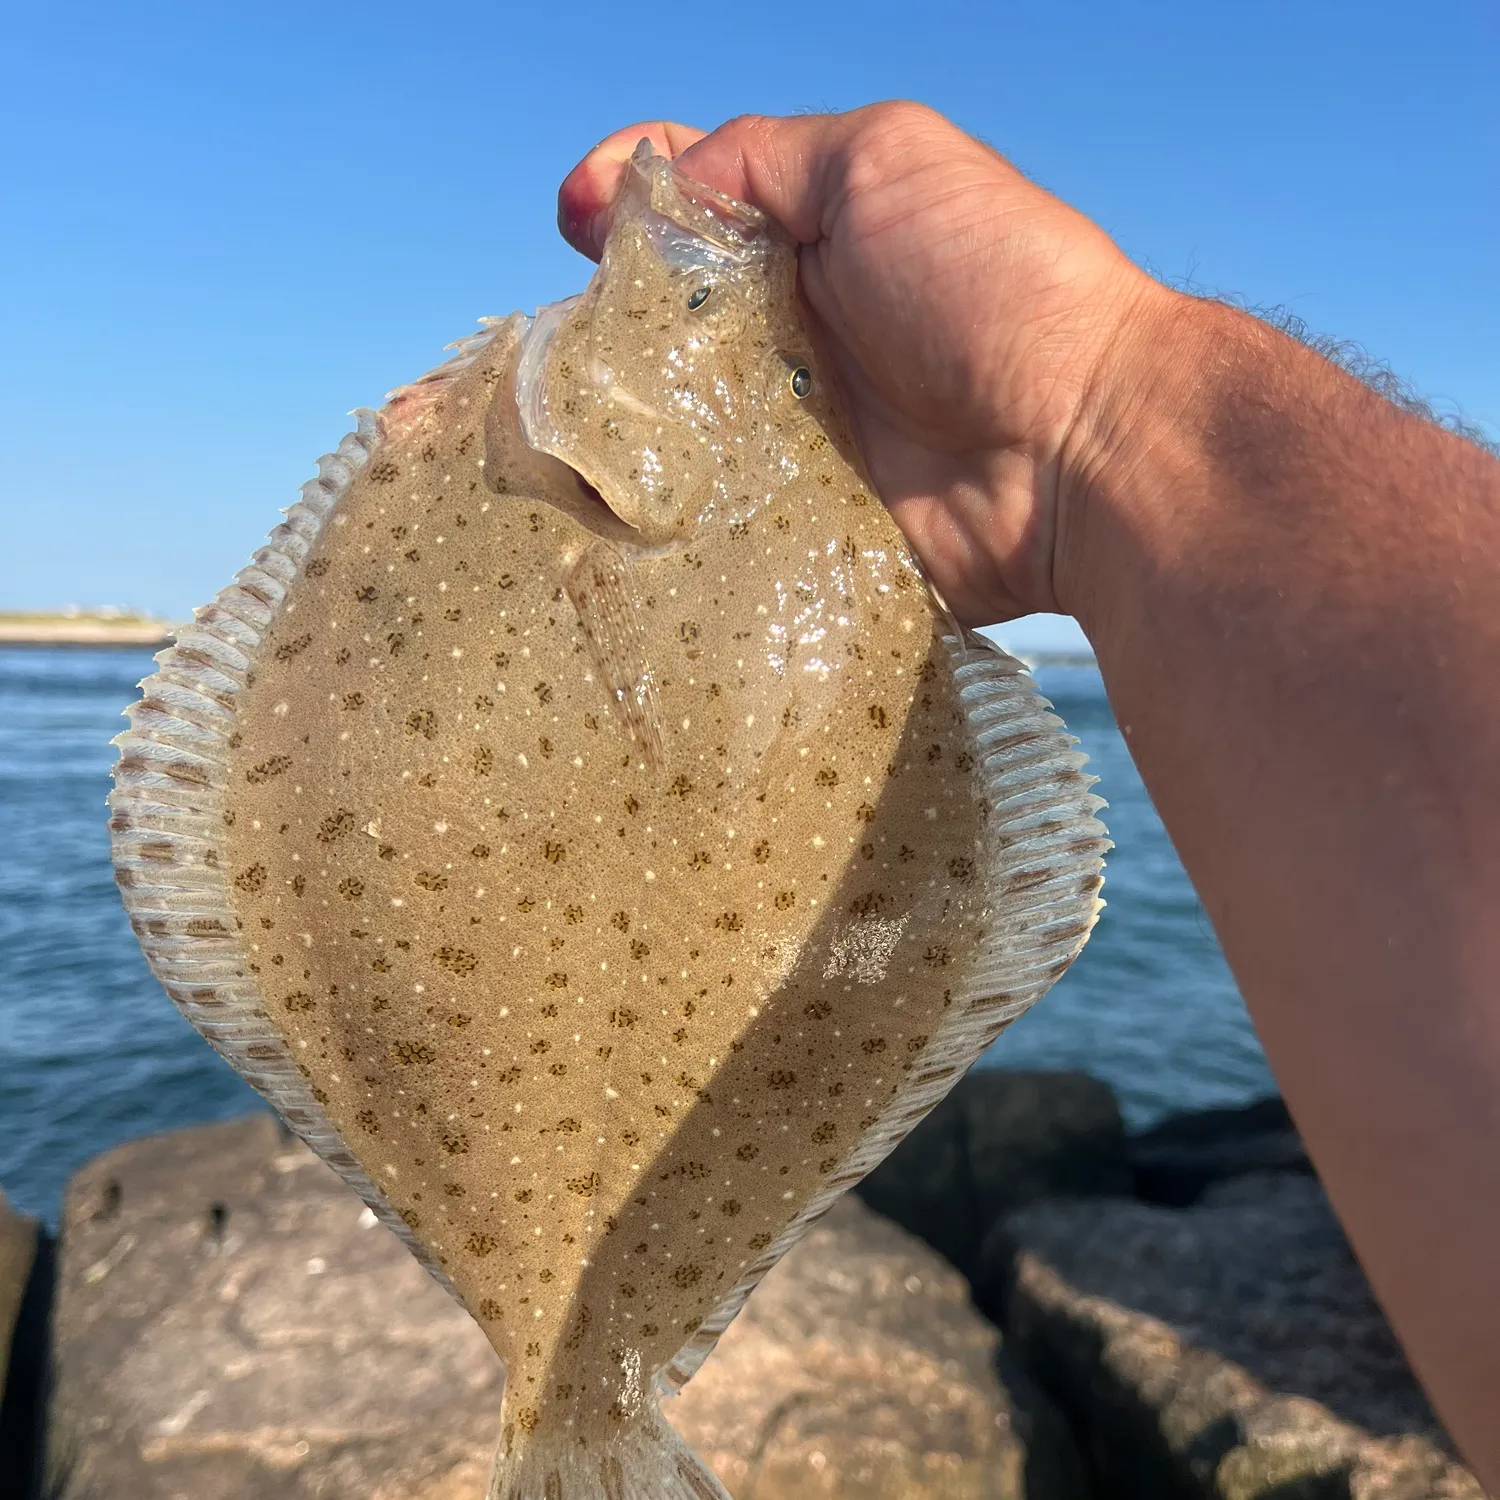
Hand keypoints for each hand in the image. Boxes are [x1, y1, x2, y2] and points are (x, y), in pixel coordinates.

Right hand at [557, 103, 1162, 626]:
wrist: (1074, 451)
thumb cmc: (992, 286)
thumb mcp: (882, 162)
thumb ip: (764, 158)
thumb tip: (659, 182)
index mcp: (815, 245)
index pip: (696, 214)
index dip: (624, 205)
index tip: (575, 220)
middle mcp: (797, 340)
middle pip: (668, 326)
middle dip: (601, 324)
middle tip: (559, 338)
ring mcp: (795, 438)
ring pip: (674, 426)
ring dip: (617, 422)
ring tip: (561, 423)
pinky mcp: (799, 525)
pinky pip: (711, 517)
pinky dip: (661, 511)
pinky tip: (605, 505)